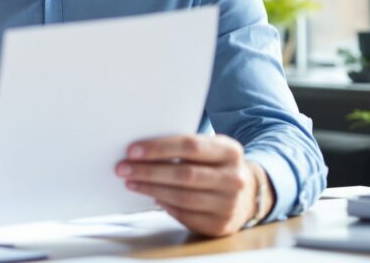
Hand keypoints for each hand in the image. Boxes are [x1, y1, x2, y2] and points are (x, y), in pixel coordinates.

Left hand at [115, 135, 272, 236]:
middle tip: (123, 168)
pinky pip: (185, 214)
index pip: (190, 146)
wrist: (246, 195)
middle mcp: (234, 178)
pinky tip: (151, 196)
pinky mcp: (220, 224)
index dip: (159, 148)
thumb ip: (184, 147)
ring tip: (131, 182)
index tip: (132, 150)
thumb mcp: (210, 150)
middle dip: (148, 171)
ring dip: (151, 189)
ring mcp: (230, 204)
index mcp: (230, 151)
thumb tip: (141, 150)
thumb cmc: (215, 167)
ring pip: (182, 196)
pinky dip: (164, 204)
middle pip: (184, 174)